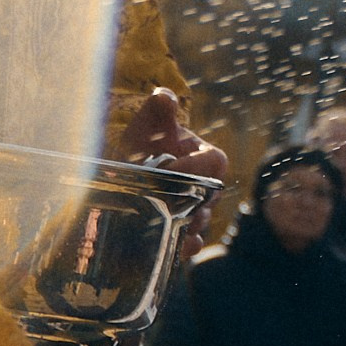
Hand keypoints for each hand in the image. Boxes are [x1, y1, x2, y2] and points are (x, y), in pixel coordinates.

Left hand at [116, 88, 229, 256]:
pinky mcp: (182, 226)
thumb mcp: (149, 123)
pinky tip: (181, 249)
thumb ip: (159, 108)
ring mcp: (196, 207)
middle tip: (170, 204)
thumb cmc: (146, 141)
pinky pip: (192, 239)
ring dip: (191, 226)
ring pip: (202, 220)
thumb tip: (164, 96)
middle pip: (210, 196)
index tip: (168, 169)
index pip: (214, 162)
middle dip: (194, 202)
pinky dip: (188, 246)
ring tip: (178, 230)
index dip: (195, 166)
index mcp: (205, 156)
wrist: (130, 166)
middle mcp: (206, 184)